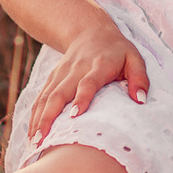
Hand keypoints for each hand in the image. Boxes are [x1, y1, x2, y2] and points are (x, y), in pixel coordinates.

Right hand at [27, 20, 149, 145]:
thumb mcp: (135, 58)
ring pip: (46, 96)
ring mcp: (61, 73)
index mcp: (98, 65)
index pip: (88, 82)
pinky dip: (34, 115)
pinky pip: (40, 97)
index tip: (74, 116)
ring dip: (39, 119)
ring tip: (34, 142)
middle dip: (50, 116)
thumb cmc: (117, 50)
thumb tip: (140, 100)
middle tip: (44, 139)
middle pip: (59, 93)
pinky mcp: (52, 77)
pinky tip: (32, 134)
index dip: (81, 98)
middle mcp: (76, 69)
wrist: (91, 30)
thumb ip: (140, 78)